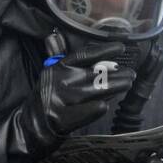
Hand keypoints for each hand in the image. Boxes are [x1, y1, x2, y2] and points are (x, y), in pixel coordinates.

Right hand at [22, 37, 137, 153]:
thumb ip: (59, 57)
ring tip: (128, 84)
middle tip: (131, 73)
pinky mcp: (65, 118)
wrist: (31, 124)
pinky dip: (99, 108)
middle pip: (97, 74)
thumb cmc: (46, 97)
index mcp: (59, 67)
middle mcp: (62, 80)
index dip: (104, 50)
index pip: (85, 55)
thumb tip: (62, 38)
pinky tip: (107, 105)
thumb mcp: (50, 74)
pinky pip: (88, 111)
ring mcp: (64, 99)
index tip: (121, 47)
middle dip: (118, 73)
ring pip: (98, 91)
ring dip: (117, 87)